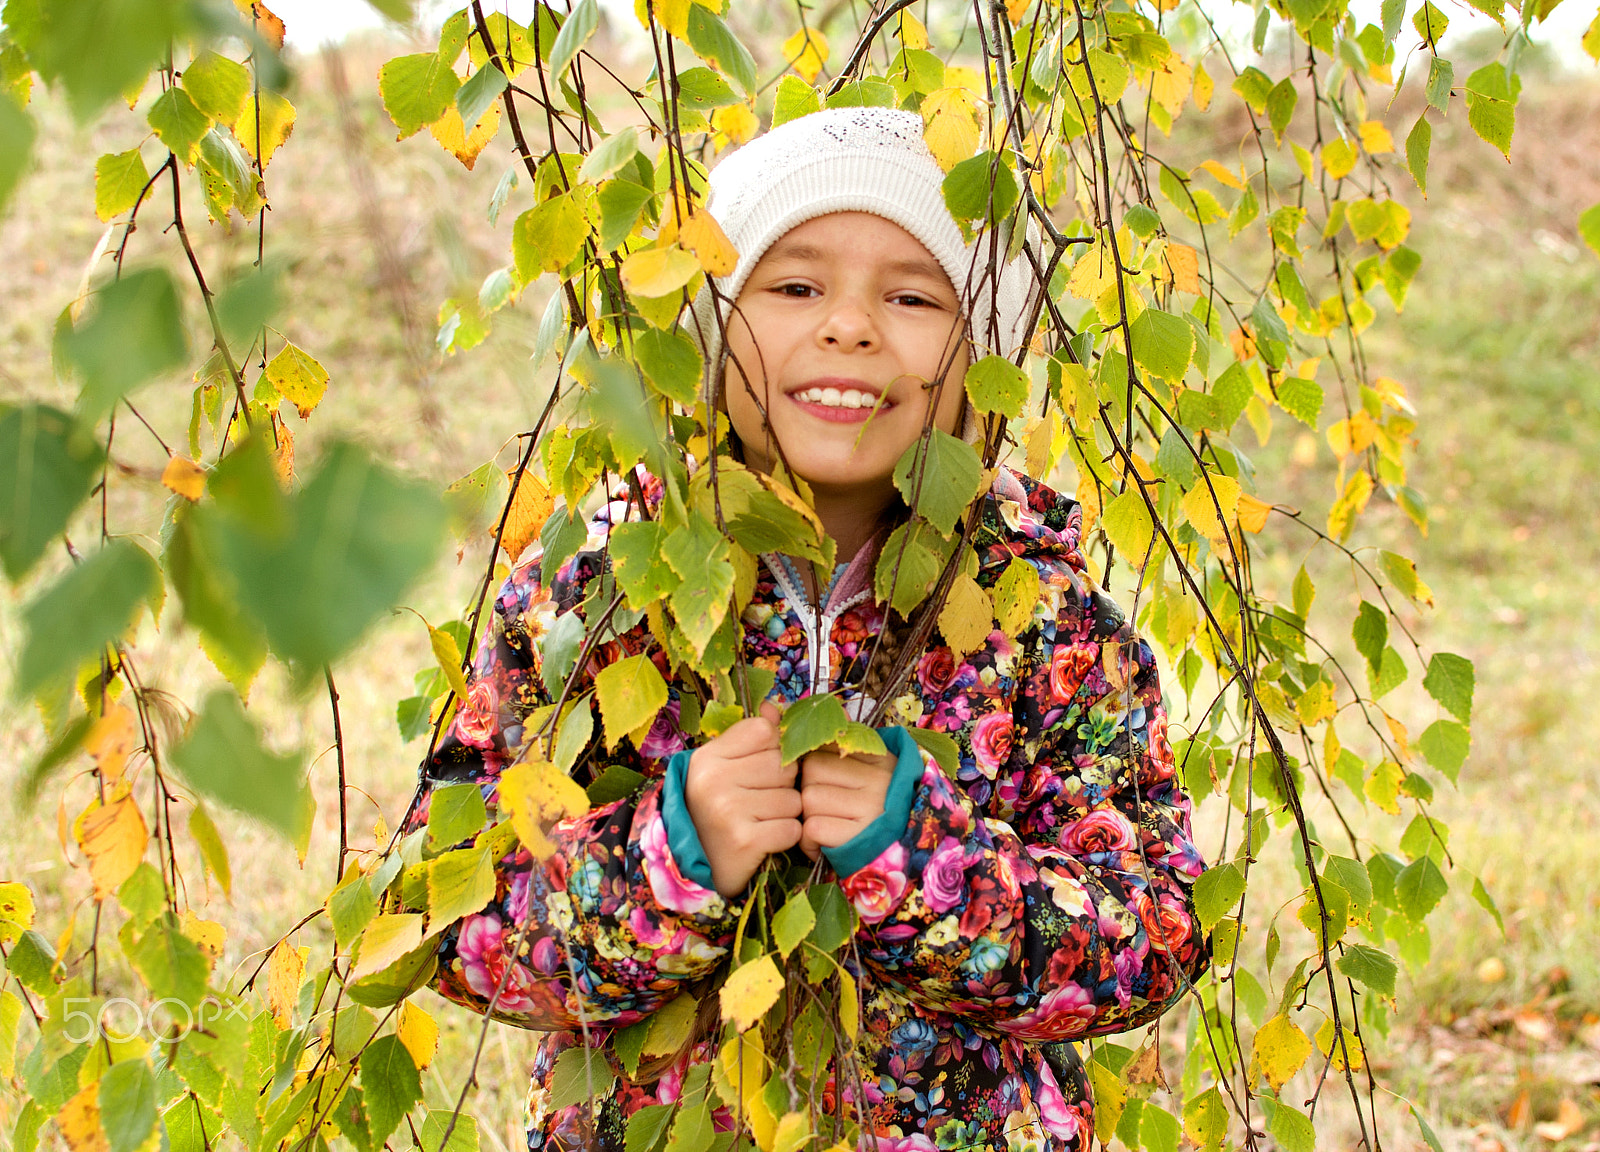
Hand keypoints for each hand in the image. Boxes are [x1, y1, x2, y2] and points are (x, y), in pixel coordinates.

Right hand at [684, 701, 801, 896]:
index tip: (762, 768)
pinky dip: (786, 836)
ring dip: (785, 813)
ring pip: (792, 799)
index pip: (764, 731)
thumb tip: (774, 707)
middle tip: (761, 800)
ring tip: (761, 820)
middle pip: (784, 765)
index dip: (773, 749)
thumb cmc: (711, 810)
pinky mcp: (745, 840)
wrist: (691, 867)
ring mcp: (728, 810)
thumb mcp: (719, 767)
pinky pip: (792, 828)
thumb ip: (748, 737)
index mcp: (708, 757)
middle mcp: (714, 780)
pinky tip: (765, 838)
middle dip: (783, 784)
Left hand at [798, 746, 897, 860]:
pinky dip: (809, 841)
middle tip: (825, 807)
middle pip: (812, 769)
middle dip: (809, 789)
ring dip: (809, 816)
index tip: (825, 781)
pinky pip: (812, 828)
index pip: (826, 746)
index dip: (815, 765)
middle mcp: (878, 780)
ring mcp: (870, 808)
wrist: (905, 853)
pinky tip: (824, 844)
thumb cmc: (878, 812)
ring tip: (827, 826)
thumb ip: (848, 751)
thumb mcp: (874, 774)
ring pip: (809, 799)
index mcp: (880, 759)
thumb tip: (829, 725)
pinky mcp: (857, 838)